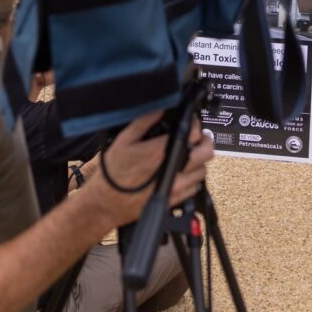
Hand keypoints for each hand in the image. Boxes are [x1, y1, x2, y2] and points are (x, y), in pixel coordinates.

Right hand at [89, 113, 215, 227]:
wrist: (106, 203)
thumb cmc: (112, 173)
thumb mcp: (124, 140)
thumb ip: (144, 121)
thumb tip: (160, 109)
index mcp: (161, 152)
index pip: (193, 134)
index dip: (196, 125)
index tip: (192, 122)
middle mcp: (173, 170)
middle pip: (206, 153)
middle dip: (204, 141)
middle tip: (198, 137)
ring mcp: (175, 187)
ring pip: (203, 171)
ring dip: (199, 161)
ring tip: (190, 155)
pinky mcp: (174, 200)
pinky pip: (195, 188)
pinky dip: (193, 178)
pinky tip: (184, 173)